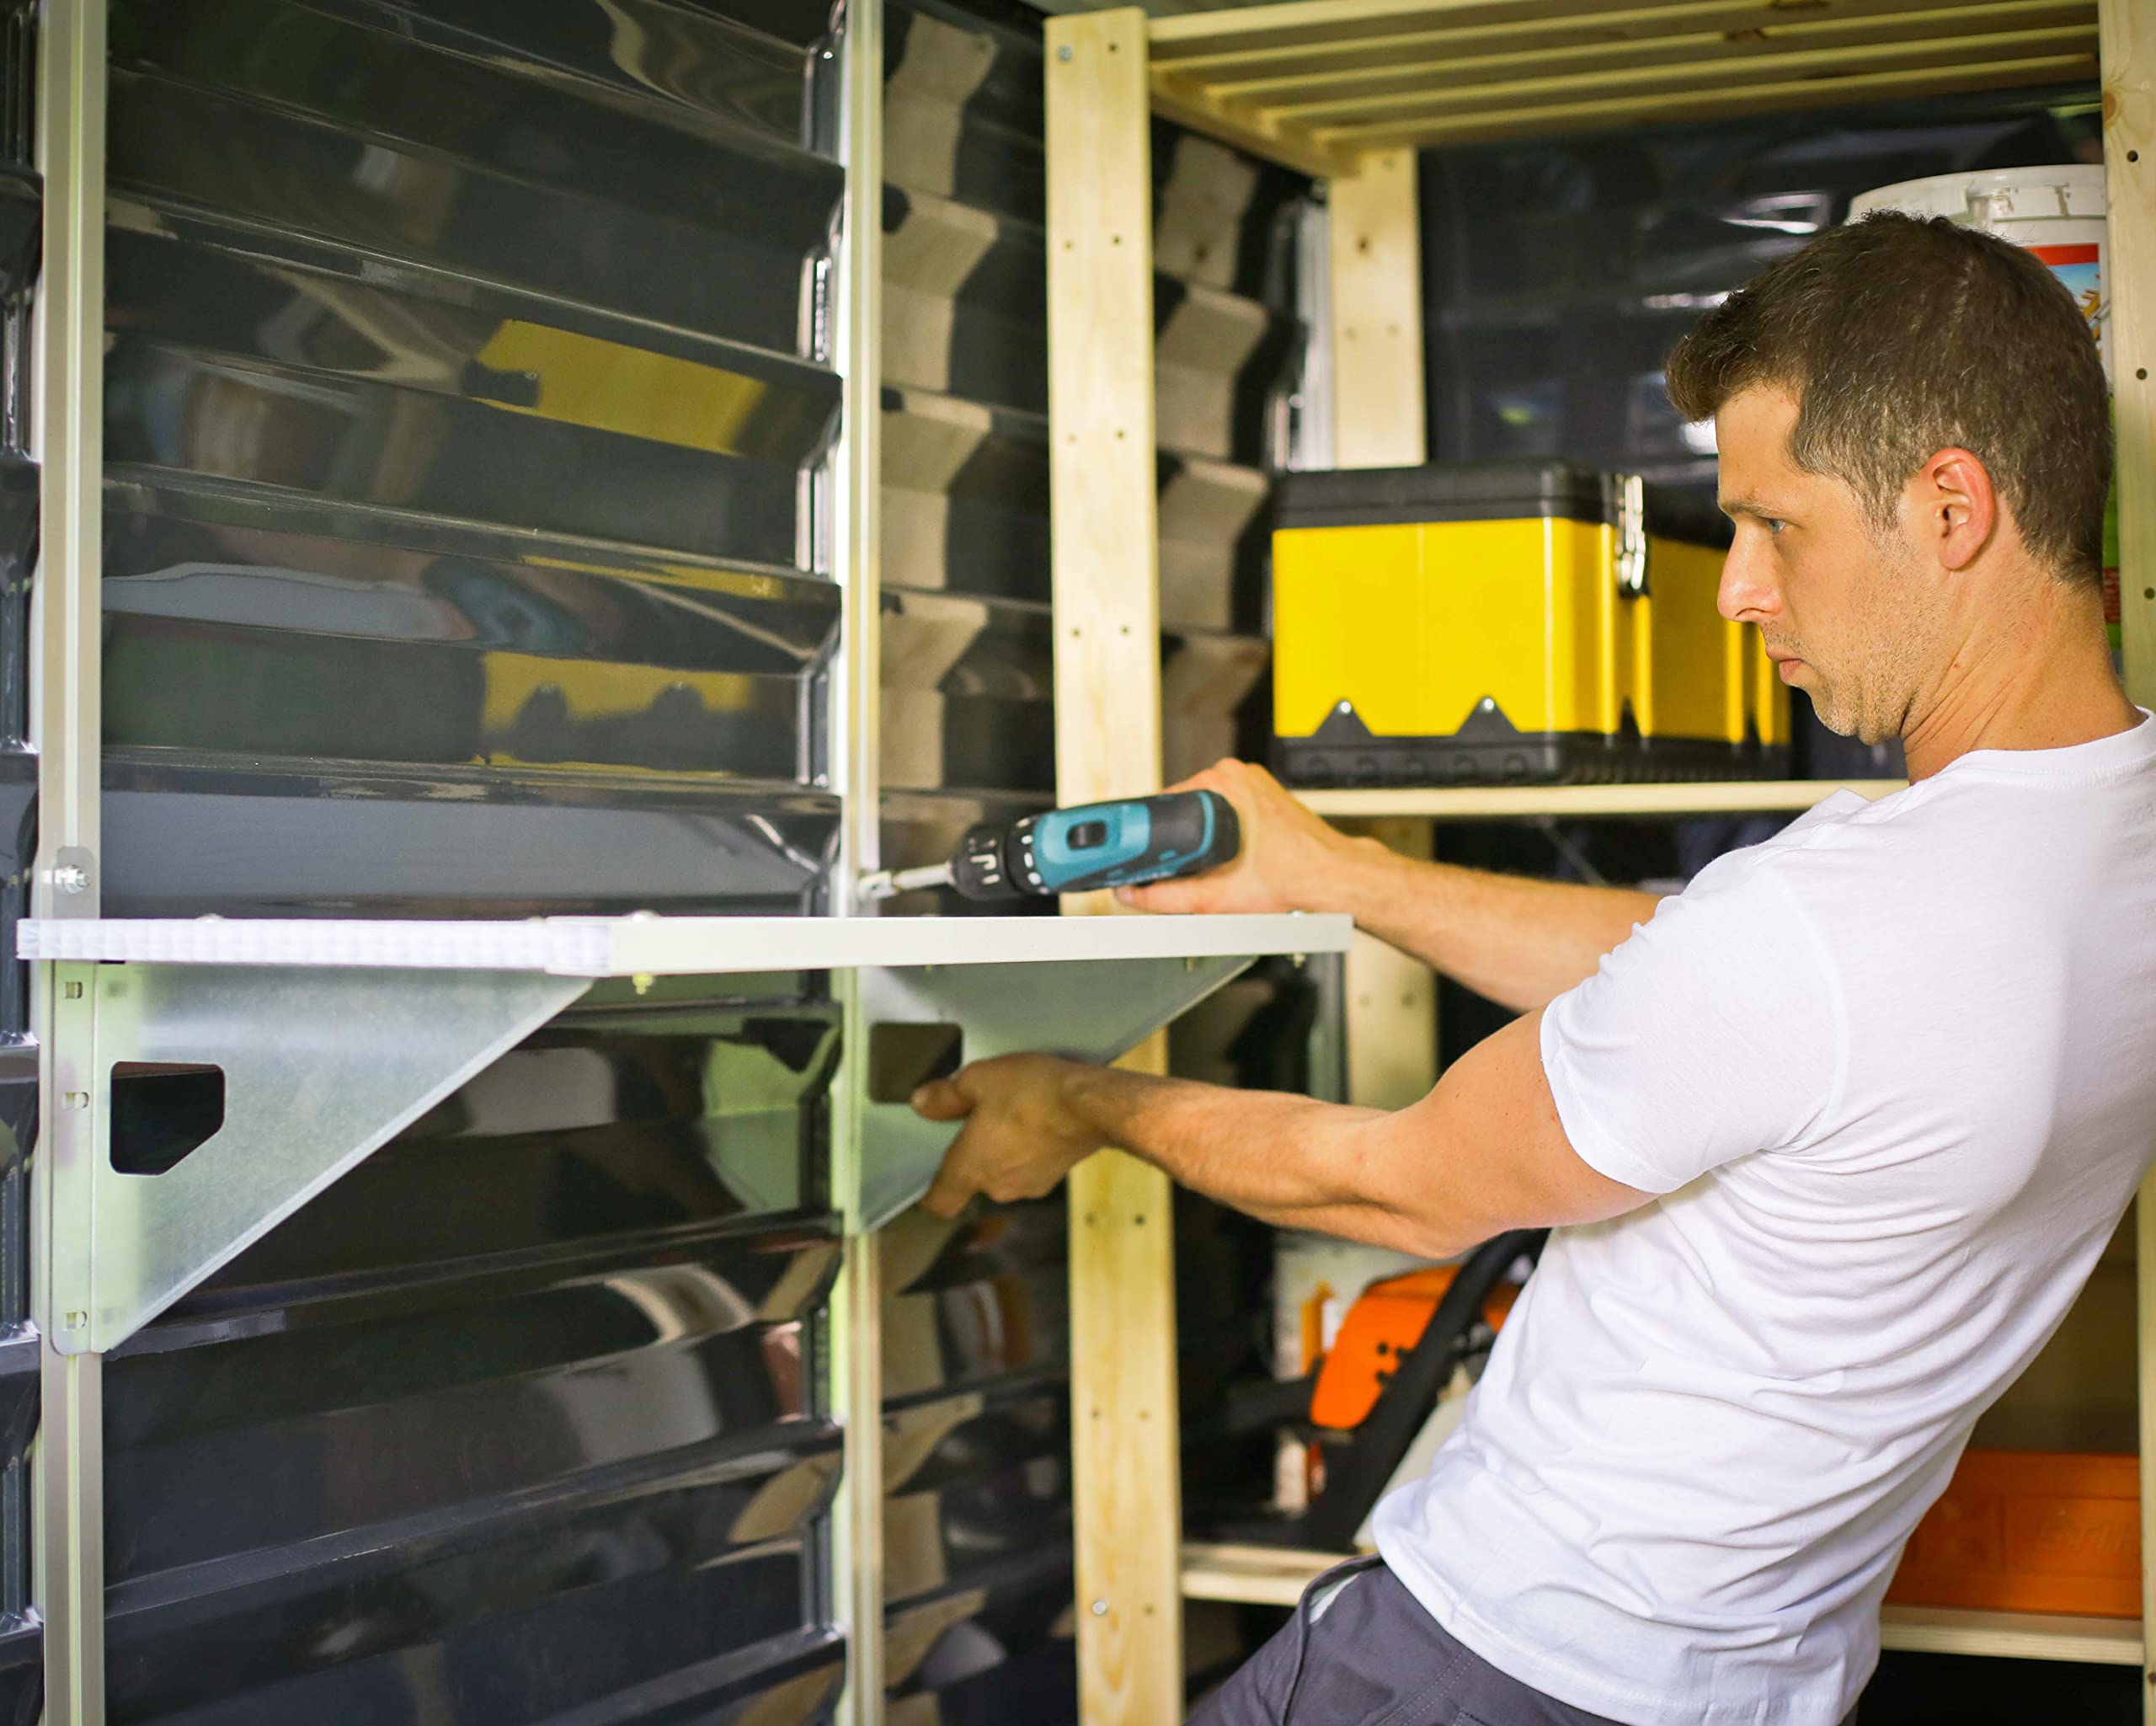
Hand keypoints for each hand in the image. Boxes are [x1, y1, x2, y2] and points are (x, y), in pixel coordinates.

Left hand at [913, 1053, 1099, 1216]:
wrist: (1093, 1105)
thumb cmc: (1033, 1093)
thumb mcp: (979, 1079)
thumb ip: (946, 1096)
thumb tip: (922, 1103)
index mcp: (971, 1169)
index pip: (940, 1203)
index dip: (930, 1194)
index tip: (927, 1177)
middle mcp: (998, 1186)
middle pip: (973, 1180)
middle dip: (972, 1153)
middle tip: (975, 1118)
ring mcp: (1030, 1184)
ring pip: (1004, 1171)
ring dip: (1003, 1149)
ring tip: (1012, 1112)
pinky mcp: (1057, 1174)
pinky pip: (1030, 1164)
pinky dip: (1029, 1148)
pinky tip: (1038, 1118)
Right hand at [1115, 758, 1352, 915]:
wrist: (1330, 877)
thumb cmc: (1292, 878)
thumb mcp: (1217, 896)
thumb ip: (1167, 898)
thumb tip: (1134, 895)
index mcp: (1221, 782)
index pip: (1163, 803)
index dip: (1149, 832)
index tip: (1142, 852)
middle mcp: (1235, 774)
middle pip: (1182, 807)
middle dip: (1177, 838)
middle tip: (1183, 868)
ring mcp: (1251, 780)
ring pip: (1204, 809)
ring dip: (1199, 834)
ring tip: (1214, 862)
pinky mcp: (1262, 792)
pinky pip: (1225, 808)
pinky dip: (1220, 829)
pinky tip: (1230, 852)